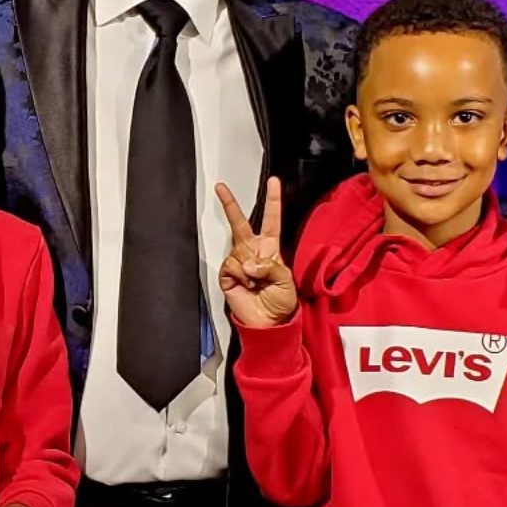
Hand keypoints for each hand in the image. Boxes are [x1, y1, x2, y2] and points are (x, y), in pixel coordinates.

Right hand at [215, 177, 296, 327]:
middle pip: (240, 223)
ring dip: (250, 268)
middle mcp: (253, 252)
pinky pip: (231, 266)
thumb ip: (270, 266)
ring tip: (257, 283)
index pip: (272, 220)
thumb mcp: (286, 280)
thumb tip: (248, 263)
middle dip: (229, 204)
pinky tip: (246, 286)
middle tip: (220, 188)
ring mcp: (239, 262)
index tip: (273, 182)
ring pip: (238, 251)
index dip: (273, 200)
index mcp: (271, 249)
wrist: (267, 323)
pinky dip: (240, 277)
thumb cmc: (281, 303)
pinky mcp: (227, 274)